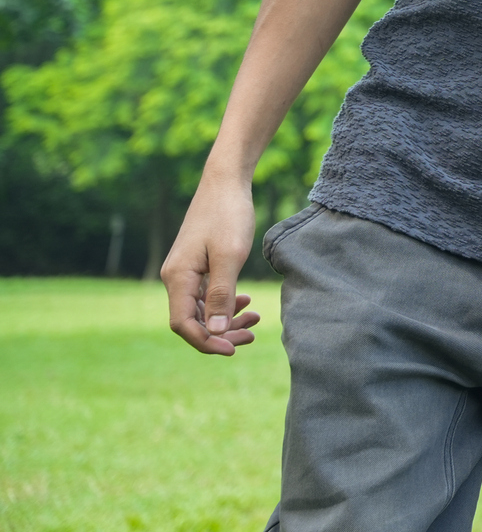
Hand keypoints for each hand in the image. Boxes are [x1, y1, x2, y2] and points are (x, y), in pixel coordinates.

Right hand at [162, 171, 263, 355]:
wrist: (225, 182)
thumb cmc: (228, 215)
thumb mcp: (230, 256)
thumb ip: (222, 295)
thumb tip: (217, 332)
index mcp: (177, 278)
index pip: (183, 325)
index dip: (207, 342)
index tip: (234, 349)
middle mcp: (175, 277)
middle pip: (192, 321)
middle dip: (220, 333)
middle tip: (251, 336)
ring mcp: (184, 271)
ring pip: (201, 309)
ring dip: (226, 320)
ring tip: (255, 320)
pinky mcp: (196, 265)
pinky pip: (206, 295)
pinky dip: (226, 303)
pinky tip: (246, 303)